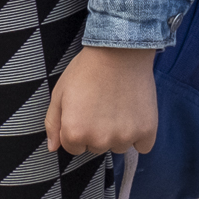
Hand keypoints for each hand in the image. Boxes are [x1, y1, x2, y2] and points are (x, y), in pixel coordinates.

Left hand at [44, 46, 158, 158]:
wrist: (120, 51)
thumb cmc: (87, 70)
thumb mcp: (60, 93)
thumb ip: (53, 123)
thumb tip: (52, 148)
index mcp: (74, 133)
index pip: (73, 147)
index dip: (77, 127)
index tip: (84, 110)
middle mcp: (99, 141)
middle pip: (96, 147)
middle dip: (97, 131)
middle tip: (101, 105)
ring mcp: (124, 138)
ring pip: (119, 147)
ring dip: (118, 133)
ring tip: (118, 106)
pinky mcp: (147, 132)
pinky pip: (143, 147)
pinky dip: (140, 135)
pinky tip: (135, 115)